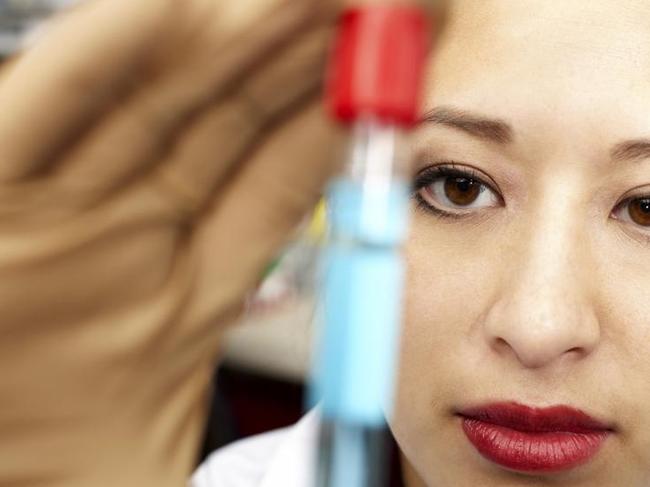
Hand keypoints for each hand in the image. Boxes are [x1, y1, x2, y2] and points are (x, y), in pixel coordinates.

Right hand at [0, 0, 341, 484]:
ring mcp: (63, 205)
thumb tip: (345, 431)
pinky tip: (173, 11)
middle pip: (240, 120)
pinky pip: (57, 102)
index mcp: (184, 291)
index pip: (281, 180)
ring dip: (243, 39)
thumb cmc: (44, 475)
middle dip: (312, 59)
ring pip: (168, 98)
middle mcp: (132, 231)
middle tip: (382, 7)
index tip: (403, 78)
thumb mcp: (157, 468)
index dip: (345, 126)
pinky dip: (112, 52)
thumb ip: (264, 431)